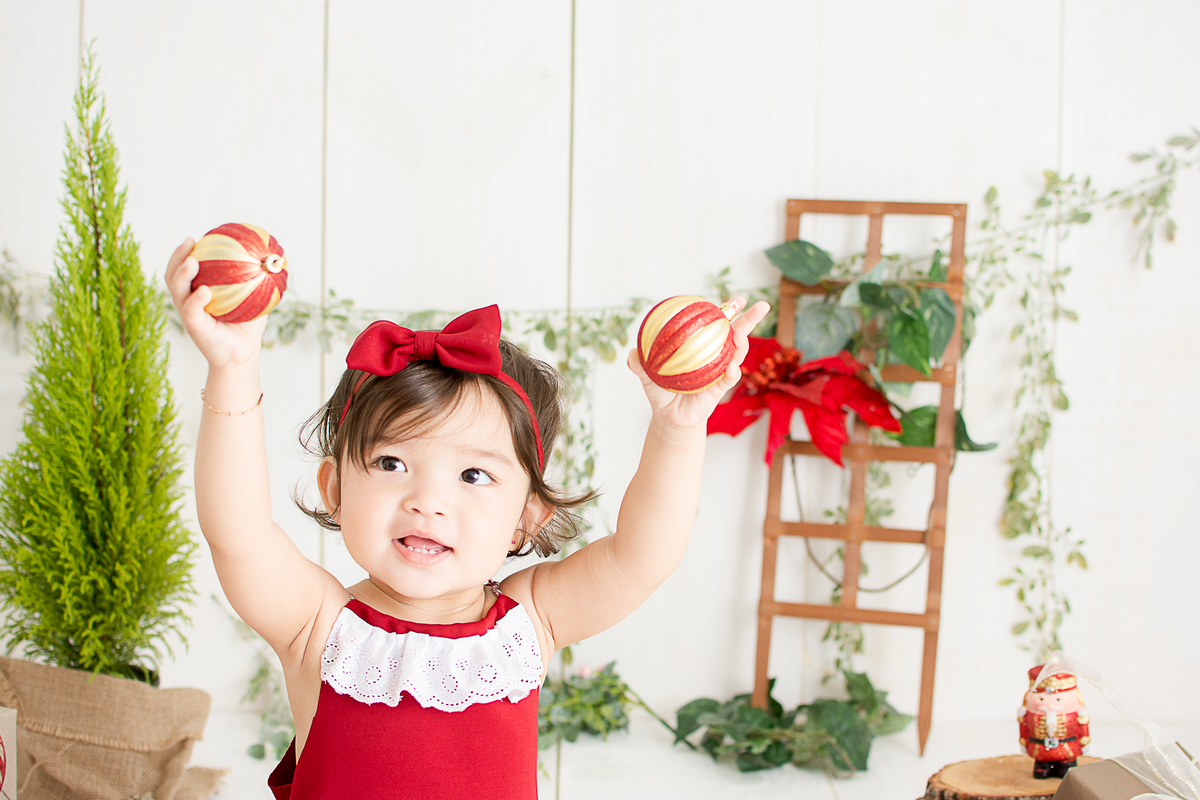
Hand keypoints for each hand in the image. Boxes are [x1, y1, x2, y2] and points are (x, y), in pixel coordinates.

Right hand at [164, 238, 268, 370]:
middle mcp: (188, 301)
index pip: (185, 269)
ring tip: (192, 261)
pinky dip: (196, 299)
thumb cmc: (247, 326)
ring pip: (177, 290)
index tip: (195, 238)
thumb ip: (258, 280)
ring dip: (181, 274)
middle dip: (177, 256)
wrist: (243, 354)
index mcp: (197, 292)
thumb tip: (276, 259)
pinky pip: (191, 310)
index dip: (185, 253)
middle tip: (189, 241)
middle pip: (173, 275)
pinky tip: (204, 290)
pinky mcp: (193, 327)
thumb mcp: (254, 300)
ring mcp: (189, 313)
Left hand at [627, 297, 769, 431]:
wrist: (670, 417)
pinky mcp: (720, 389)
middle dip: (751, 319)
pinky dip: (733, 372)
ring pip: (738, 354)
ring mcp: (721, 372)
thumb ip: (638, 363)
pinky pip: (729, 379)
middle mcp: (715, 356)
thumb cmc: (661, 392)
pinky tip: (733, 368)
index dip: (728, 311)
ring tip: (741, 335)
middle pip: (737, 334)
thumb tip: (631, 353)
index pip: (716, 324)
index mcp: (701, 346)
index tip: (737, 299)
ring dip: (742, 343)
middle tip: (762, 305)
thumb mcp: (647, 376)